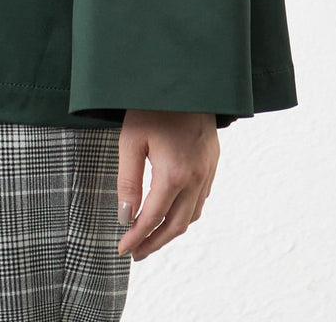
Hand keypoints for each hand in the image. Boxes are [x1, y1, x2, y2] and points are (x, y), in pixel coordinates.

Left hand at [115, 109, 219, 259]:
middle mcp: (196, 179)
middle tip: (135, 253)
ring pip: (191, 216)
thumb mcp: (131, 140)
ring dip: (170, 232)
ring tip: (150, 238)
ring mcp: (208, 172)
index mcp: (174, 174)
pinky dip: (185, 214)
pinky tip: (171, 213)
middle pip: (175, 225)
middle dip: (154, 243)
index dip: (136, 237)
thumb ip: (128, 181)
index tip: (122, 249)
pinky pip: (200, 200)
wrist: (187, 82)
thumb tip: (126, 217)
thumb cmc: (153, 106)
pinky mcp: (213, 164)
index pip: (153, 218)